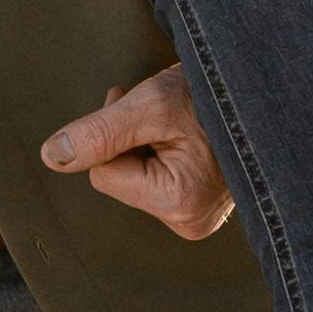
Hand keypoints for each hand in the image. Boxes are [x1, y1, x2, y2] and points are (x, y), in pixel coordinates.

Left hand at [40, 67, 233, 240]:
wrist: (259, 89)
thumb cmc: (212, 94)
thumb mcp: (149, 105)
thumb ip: (98, 133)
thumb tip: (52, 157)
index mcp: (179, 205)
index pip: (104, 175)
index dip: (114, 135)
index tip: (141, 109)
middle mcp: (190, 221)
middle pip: (120, 179)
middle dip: (130, 140)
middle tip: (163, 114)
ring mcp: (198, 216)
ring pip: (135, 177)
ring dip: (144, 143)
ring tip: (178, 122)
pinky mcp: (200, 205)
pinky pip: (156, 179)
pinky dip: (160, 151)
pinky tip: (184, 135)